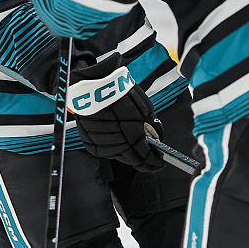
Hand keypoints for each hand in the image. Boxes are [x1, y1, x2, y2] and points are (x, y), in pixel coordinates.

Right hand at [68, 53, 166, 171]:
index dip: (153, 162)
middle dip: (142, 159)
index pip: (145, 157)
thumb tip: (158, 141)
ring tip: (133, 143)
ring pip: (118, 156)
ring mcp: (101, 144)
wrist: (94, 86)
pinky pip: (105, 151)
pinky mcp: (89, 142)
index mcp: (132, 135)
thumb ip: (152, 127)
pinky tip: (119, 140)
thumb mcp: (145, 109)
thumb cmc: (121, 94)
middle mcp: (115, 143)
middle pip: (132, 160)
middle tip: (150, 156)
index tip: (159, 163)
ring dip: (128, 153)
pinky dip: (114, 147)